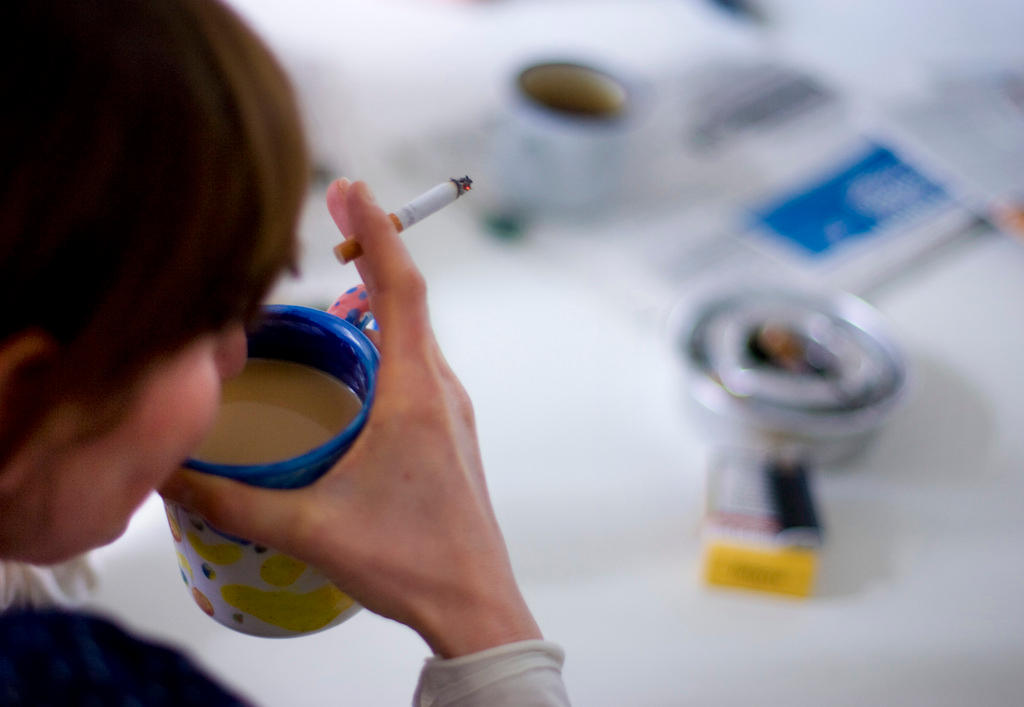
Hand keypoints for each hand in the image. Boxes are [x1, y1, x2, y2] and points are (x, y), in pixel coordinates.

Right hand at [160, 179, 540, 657]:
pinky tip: (352, 360)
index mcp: (415, 395)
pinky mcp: (448, 432)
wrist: (475, 605)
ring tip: (336, 275)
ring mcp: (450, 411)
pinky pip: (417, 365)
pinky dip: (387, 337)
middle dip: (371, 250)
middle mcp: (440, 391)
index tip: (349, 189)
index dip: (375, 233)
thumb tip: (168, 474)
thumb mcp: (308, 530)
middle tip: (333, 213)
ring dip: (379, 295)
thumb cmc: (410, 562)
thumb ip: (232, 501)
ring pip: (414, 334)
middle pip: (409, 300)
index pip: (401, 290)